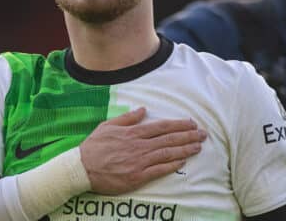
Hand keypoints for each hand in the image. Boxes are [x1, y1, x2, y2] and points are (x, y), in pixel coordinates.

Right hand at [79, 107, 206, 193]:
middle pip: (168, 139)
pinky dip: (172, 164)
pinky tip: (183, 160)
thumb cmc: (94, 146)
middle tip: (203, 134)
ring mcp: (139, 161)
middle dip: (188, 135)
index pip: (161, 127)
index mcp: (133, 133)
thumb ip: (127, 118)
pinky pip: (159, 170)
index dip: (178, 125)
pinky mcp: (137, 176)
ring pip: (167, 153)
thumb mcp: (108, 125)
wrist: (82, 167)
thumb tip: (142, 109)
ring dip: (185, 149)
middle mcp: (139, 146)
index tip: (191, 123)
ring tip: (198, 146)